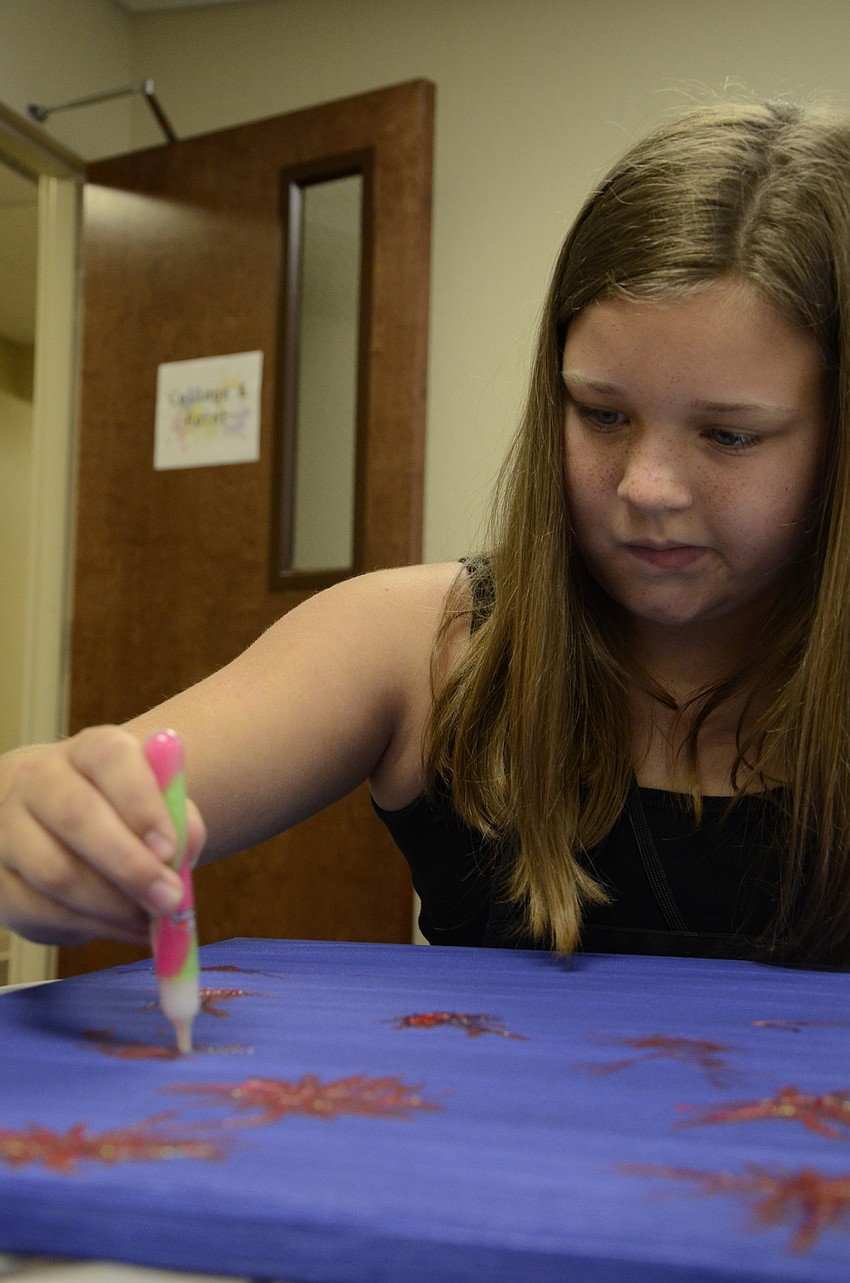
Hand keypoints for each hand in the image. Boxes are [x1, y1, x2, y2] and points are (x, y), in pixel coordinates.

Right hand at [0, 726, 205, 946]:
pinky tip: (124, 928)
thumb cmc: (120, 814)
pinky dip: (90, 927)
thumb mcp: (155, 805)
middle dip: (128, 864)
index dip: (141, 803)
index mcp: (89, 751)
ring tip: (150, 920)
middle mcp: (40, 780)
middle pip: (76, 814)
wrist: (56, 826)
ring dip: (111, 905)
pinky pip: (40, 910)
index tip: (170, 848)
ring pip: (55, 871)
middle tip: (168, 898)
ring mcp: (8, 828)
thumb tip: (184, 849)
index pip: (109, 758)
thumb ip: (178, 821)